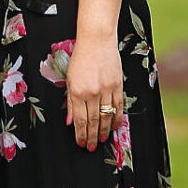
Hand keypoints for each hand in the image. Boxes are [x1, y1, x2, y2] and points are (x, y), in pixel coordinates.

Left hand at [65, 34, 122, 150]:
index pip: (79, 119)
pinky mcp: (117, 85)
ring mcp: (106, 89)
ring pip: (106, 116)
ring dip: (104, 131)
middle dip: (91, 136)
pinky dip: (117, 118)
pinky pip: (118, 106)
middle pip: (93, 121)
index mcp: (77, 91)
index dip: (80, 134)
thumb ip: (69, 101)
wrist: (96, 39)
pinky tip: (114, 127)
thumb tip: (69, 122)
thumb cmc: (80, 57)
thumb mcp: (69, 79)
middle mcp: (92, 92)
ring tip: (102, 140)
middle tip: (91, 147)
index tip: (81, 143)